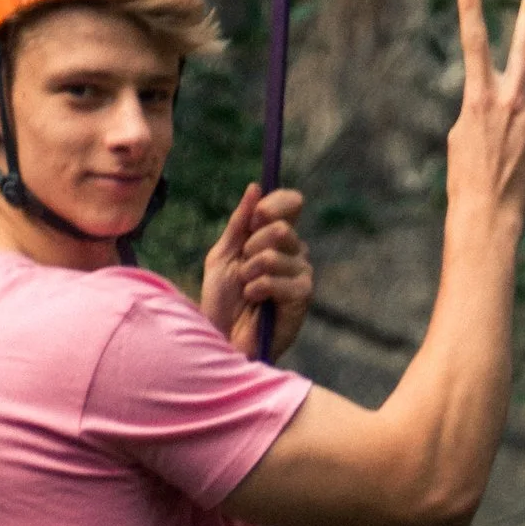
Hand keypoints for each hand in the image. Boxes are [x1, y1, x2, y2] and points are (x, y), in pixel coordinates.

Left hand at [202, 181, 313, 357]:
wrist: (221, 338)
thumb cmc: (221, 301)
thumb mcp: (222, 255)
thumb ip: (239, 223)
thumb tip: (255, 187)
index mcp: (275, 237)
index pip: (290, 203)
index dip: (273, 205)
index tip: (253, 219)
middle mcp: (293, 251)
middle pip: (281, 227)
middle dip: (250, 248)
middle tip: (242, 269)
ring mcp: (301, 273)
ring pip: (275, 254)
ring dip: (249, 273)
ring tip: (245, 290)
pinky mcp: (303, 296)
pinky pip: (279, 279)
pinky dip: (258, 289)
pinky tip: (255, 301)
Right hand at [445, 0, 524, 235]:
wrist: (489, 212)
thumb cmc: (466, 173)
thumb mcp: (463, 132)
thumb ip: (487, 104)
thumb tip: (521, 95)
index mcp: (478, 97)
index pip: (473, 43)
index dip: (470, 8)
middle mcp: (510, 100)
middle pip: (523, 46)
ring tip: (510, 146)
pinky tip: (522, 159)